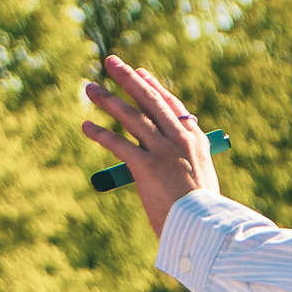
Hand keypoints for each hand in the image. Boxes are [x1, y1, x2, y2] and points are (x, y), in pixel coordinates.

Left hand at [81, 58, 220, 240]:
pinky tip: (87, 127)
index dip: (153, 86)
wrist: (205, 230)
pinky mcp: (146, 166)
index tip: (139, 72)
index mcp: (195, 141)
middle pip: (149, 100)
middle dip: (128, 79)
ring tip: (90, 88)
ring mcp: (163, 151)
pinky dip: (100, 134)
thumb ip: (187, 162)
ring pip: (131, 117)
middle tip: (111, 62)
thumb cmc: (202, 214)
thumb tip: (171, 160)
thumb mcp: (201, 180)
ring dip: (108, 100)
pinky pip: (118, 144)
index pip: (171, 105)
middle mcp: (179, 139)